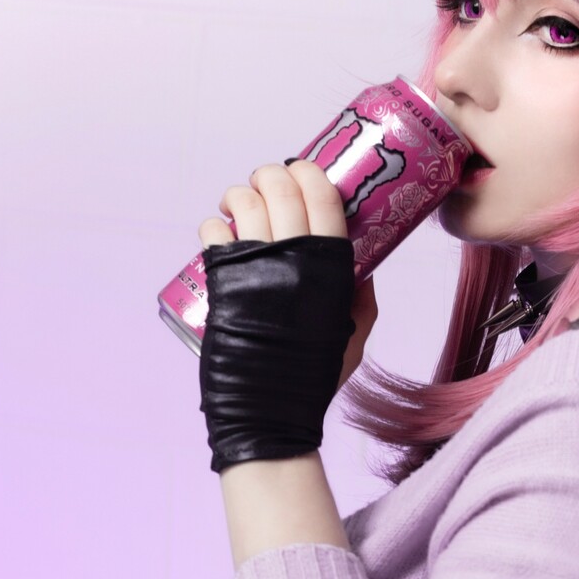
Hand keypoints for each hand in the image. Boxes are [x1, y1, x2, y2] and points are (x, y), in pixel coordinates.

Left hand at [199, 160, 377, 388]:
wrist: (270, 407)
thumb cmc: (315, 374)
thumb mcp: (355, 336)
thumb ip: (363, 299)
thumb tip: (365, 266)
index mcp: (331, 266)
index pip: (323, 195)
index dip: (310, 172)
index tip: (302, 172)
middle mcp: (294, 257)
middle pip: (280, 186)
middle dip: (271, 176)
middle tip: (267, 185)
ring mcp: (256, 265)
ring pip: (243, 201)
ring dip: (240, 195)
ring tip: (239, 205)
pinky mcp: (224, 279)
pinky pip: (214, 232)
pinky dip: (214, 226)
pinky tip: (221, 233)